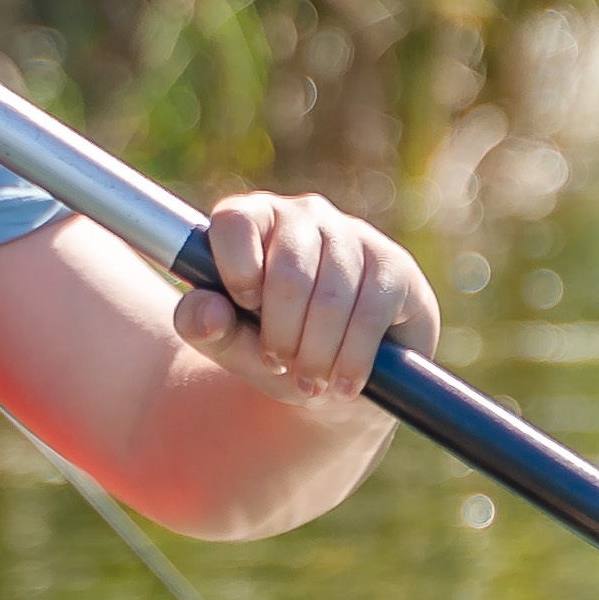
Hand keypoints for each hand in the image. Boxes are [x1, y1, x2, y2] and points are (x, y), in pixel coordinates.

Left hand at [173, 192, 435, 409]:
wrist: (338, 379)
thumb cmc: (277, 352)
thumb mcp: (234, 348)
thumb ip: (205, 328)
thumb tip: (206, 311)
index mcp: (256, 221)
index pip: (235, 221)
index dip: (236, 271)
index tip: (246, 308)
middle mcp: (304, 216)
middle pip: (288, 270)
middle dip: (281, 334)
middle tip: (281, 365)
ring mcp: (353, 235)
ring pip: (332, 296)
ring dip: (317, 353)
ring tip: (310, 382)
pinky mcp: (393, 264)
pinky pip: (372, 311)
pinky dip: (353, 357)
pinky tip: (343, 383)